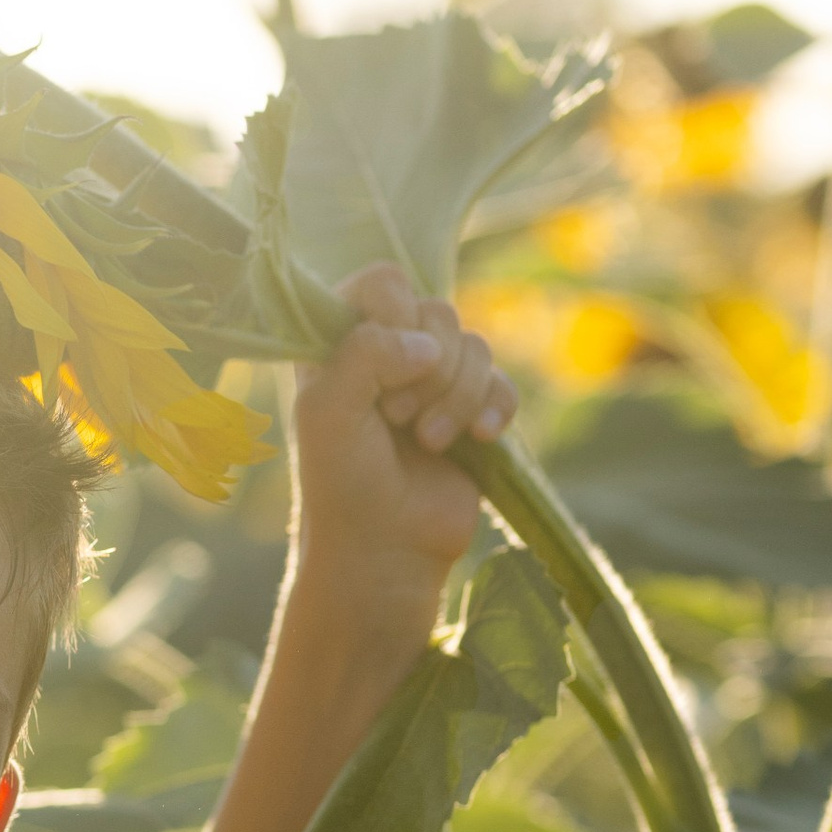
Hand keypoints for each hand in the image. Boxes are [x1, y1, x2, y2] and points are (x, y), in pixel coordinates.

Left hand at [286, 262, 515, 650]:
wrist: (385, 550)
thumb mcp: (329, 411)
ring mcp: (435, 382)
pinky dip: (493, 408)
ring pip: (475, 346)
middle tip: (396, 418)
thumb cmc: (342, 482)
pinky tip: (478, 439)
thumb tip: (425, 343)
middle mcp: (390, 354)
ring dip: (455, 398)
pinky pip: (503, 382)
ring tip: (428, 442)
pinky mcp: (475, 412)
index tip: (382, 367)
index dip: (393, 315)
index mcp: (342, 343)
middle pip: (437, 310)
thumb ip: (364, 353)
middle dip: (426, 370)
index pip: (382, 281)